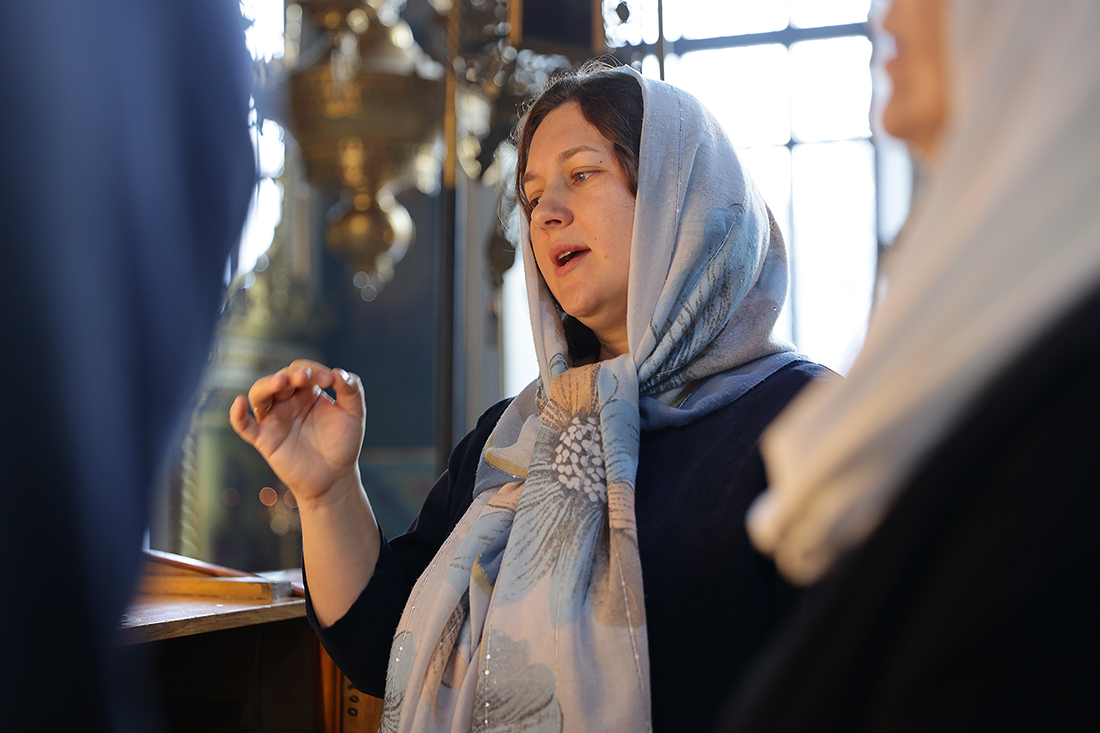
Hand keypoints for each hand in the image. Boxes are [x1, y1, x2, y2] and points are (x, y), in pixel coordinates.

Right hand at [229, 360, 364, 505]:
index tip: (330, 380)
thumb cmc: (343, 443)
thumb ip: (352, 390)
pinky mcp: (264, 439)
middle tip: (305, 378)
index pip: (301, 370)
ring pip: (259, 394)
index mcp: (307, 392)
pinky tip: (239, 403)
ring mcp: (274, 419)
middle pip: (280, 377)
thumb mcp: (354, 414)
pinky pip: (243, 425)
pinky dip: (236, 414)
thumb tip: (337, 372)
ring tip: (281, 383)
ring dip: (267, 385)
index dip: (313, 370)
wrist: (335, 477)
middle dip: (291, 374)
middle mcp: (288, 401)